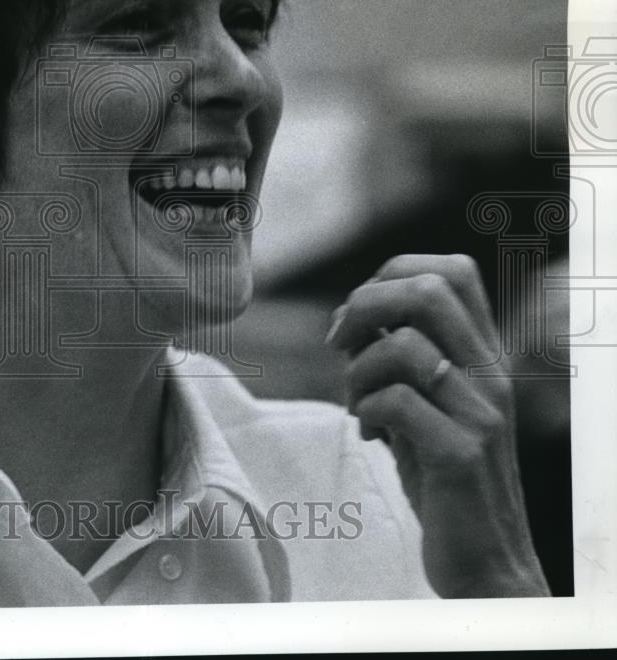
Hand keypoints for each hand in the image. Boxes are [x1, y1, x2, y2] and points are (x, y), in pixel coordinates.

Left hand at [327, 253, 549, 597]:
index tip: (358, 317)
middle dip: (363, 305)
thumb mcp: (425, 401)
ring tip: (358, 405)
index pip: (453, 270)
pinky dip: (365, 410)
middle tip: (339, 346)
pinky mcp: (461, 454)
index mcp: (484, 353)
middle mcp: (491, 374)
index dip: (391, 274)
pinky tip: (372, 435)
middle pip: (427, 291)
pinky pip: (395, 401)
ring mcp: (480, 412)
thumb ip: (399, 355)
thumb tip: (348, 317)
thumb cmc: (441, 473)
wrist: (484, 560)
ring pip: (403, 345)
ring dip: (357, 370)